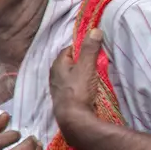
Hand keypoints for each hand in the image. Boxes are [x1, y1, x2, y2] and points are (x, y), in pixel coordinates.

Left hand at [46, 27, 107, 141]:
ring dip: (82, 72)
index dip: (81, 47)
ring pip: (71, 74)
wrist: (73, 118)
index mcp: (57, 65)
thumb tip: (95, 30)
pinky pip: (73, 85)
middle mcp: (54, 75)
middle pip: (70, 62)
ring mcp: (58, 88)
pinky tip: (88, 87)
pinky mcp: (64, 98)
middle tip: (96, 60)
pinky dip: (80, 83)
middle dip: (82, 60)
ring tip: (94, 73)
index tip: (94, 48)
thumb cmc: (78, 90)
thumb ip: (90, 49)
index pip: (69, 49)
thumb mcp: (86, 66)